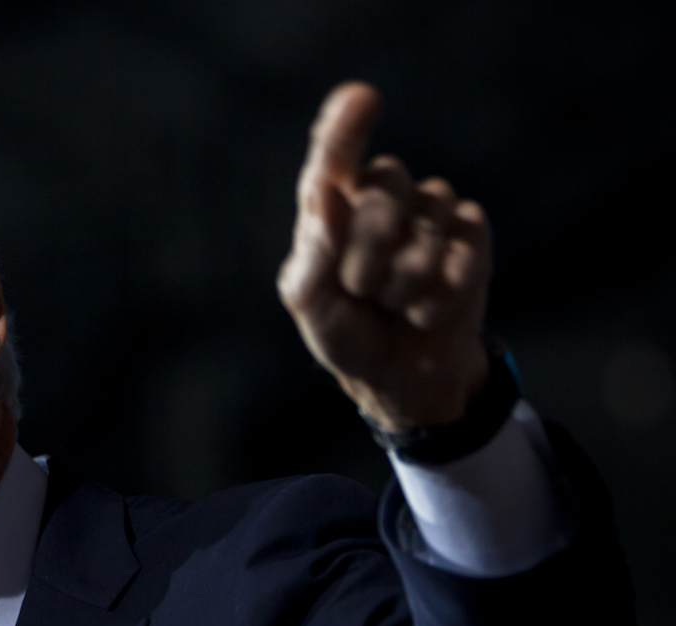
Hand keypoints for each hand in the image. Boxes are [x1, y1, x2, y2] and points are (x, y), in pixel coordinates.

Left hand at [277, 82, 491, 432]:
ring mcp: (431, 214)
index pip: (336, 157)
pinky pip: (463, 251)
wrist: (396, 374)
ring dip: (403, 285)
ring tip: (392, 303)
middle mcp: (383, 197)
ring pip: (424, 227)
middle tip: (361, 291)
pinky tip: (425, 311)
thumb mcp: (309, 303)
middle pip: (383, 190)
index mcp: (334, 206)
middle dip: (366, 255)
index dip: (347, 127)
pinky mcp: (471, 239)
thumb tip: (324, 192)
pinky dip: (439, 296)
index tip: (362, 96)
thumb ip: (313, 252)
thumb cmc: (344, 333)